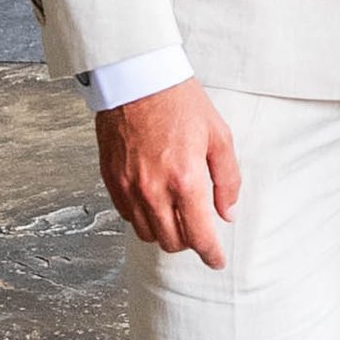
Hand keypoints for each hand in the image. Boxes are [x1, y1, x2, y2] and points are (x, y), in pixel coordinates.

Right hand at [96, 77, 240, 266]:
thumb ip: (227, 180)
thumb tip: (227, 213)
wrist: (138, 79)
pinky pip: (127, 217)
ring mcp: (129, 188)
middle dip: (189, 243)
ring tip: (177, 216)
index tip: (217, 260)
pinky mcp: (111, 181)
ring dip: (165, 232)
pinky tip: (155, 202)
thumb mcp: (219, 136)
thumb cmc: (180, 103)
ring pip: (147, 234)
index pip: (199, 236)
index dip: (211, 254)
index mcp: (185, 179)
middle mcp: (154, 190)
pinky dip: (143, 218)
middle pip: (172, 242)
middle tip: (199, 231)